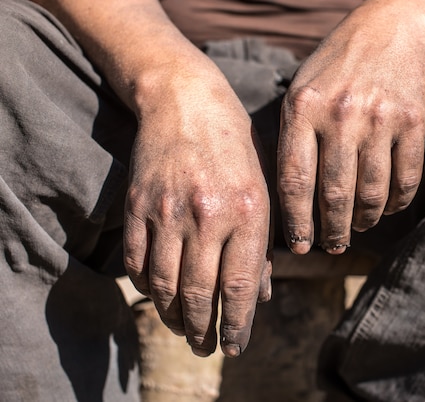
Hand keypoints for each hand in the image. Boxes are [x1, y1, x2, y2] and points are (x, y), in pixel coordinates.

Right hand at [123, 62, 271, 357]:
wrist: (186, 102)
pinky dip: (148, 287)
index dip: (236, 324)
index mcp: (247, 211)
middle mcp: (207, 215)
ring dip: (174, 316)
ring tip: (184, 330)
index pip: (239, 286)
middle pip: (198, 293)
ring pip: (164, 284)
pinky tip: (159, 296)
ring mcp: (167, 210)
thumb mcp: (262, 190)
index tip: (235, 346)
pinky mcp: (137, 205)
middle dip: (203, 329)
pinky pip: (138, 261)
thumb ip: (262, 245)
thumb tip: (258, 297)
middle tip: (207, 348)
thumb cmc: (236, 148)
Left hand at [278, 0, 424, 253]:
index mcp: (302, 109)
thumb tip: (292, 206)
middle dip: (334, 230)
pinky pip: (406, 177)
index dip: (298, 222)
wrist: (389, 31)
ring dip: (366, 219)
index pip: (295, 181)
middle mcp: (340, 114)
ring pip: (373, 192)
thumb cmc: (335, 71)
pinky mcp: (413, 120)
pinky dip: (398, 202)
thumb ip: (292, 142)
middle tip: (334, 246)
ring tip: (359, 226)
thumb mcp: (300, 94)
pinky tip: (388, 208)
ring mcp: (379, 117)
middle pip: (336, 194)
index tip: (300, 246)